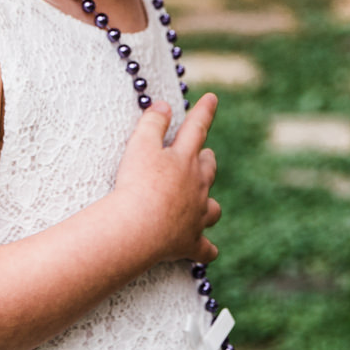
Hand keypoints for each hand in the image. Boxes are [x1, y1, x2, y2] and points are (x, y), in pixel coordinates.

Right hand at [110, 95, 221, 264]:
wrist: (139, 228)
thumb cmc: (137, 184)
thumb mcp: (140, 144)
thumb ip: (153, 122)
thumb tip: (163, 106)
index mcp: (185, 159)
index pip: (196, 128)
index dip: (204, 111)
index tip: (212, 98)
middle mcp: (197, 186)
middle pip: (209, 169)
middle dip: (207, 160)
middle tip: (205, 155)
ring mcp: (196, 216)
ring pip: (213, 208)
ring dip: (210, 204)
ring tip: (205, 204)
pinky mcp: (190, 243)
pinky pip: (205, 249)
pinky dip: (206, 249)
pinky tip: (208, 251)